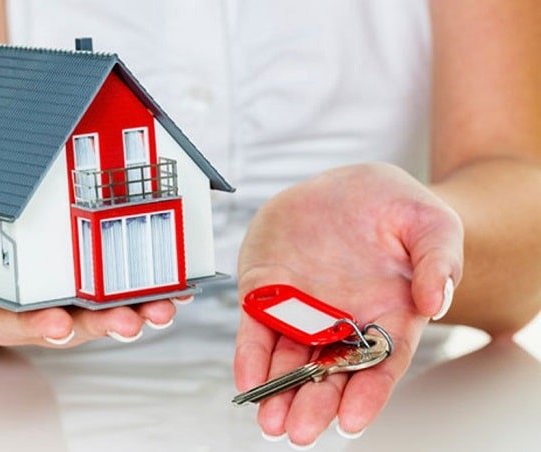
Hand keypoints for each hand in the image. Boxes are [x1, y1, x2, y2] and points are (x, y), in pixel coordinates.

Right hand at [0, 252, 185, 346]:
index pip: (15, 323)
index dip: (35, 326)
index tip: (58, 325)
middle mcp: (39, 305)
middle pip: (73, 321)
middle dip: (101, 324)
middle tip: (129, 321)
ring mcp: (70, 292)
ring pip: (105, 307)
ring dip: (136, 309)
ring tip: (162, 308)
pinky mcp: (94, 275)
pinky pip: (125, 283)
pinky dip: (151, 285)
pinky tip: (175, 286)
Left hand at [234, 163, 462, 445]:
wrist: (350, 184)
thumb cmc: (396, 208)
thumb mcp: (432, 225)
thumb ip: (439, 262)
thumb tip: (434, 302)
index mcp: (386, 315)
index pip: (378, 365)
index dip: (367, 395)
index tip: (351, 421)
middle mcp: (341, 319)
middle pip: (329, 371)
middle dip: (313, 403)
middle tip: (300, 430)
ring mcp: (302, 306)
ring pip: (288, 357)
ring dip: (277, 391)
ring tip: (270, 421)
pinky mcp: (267, 287)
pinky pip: (256, 325)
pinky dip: (250, 354)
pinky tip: (247, 380)